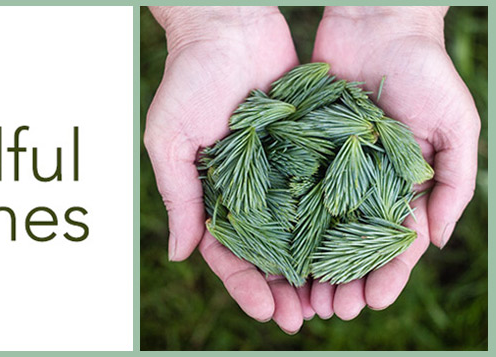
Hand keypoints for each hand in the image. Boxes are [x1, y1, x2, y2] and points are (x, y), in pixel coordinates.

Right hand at [144, 6, 314, 332]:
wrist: (228, 26)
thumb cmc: (188, 81)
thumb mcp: (169, 141)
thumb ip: (177, 197)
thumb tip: (180, 255)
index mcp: (213, 193)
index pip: (227, 251)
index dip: (243, 285)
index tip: (264, 311)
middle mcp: (250, 188)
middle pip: (268, 250)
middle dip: (283, 288)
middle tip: (302, 320)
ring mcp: (282, 170)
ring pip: (301, 228)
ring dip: (315, 266)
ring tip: (332, 299)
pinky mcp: (311, 147)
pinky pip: (326, 188)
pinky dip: (338, 220)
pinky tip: (355, 247)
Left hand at [309, 6, 478, 319]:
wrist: (378, 26)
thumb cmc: (427, 73)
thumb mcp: (456, 127)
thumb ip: (453, 183)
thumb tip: (438, 241)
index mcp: (402, 186)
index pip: (394, 244)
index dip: (385, 276)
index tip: (370, 304)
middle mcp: (364, 184)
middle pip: (351, 244)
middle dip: (342, 280)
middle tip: (327, 312)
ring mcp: (330, 169)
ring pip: (317, 227)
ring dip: (310, 263)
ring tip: (299, 294)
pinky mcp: (300, 149)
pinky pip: (290, 190)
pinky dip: (284, 221)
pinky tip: (273, 248)